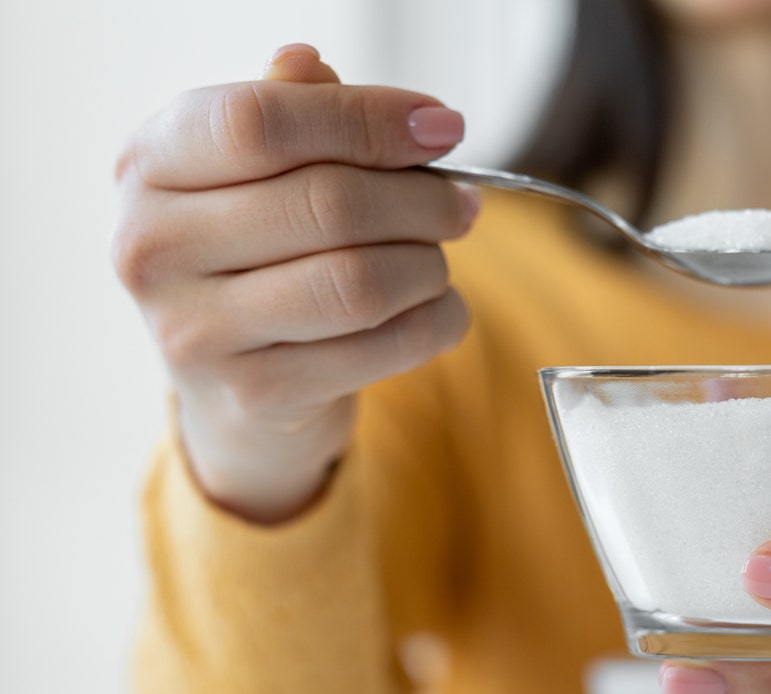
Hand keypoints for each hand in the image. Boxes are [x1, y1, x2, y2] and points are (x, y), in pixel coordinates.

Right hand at [112, 44, 478, 521]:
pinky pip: (382, 347)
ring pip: (360, 282)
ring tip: (440, 257)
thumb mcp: (256, 175)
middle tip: (462, 202)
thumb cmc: (258, 258)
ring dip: (429, 265)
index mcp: (150, 165)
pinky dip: (436, 322)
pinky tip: (440, 307)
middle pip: (326, 203)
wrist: (236, 386)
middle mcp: (154, 247)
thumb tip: (320, 66)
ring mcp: (196, 331)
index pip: (262, 122)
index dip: (367, 118)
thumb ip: (289, 112)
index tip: (441, 127)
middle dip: (421, 198)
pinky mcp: (255, 394)